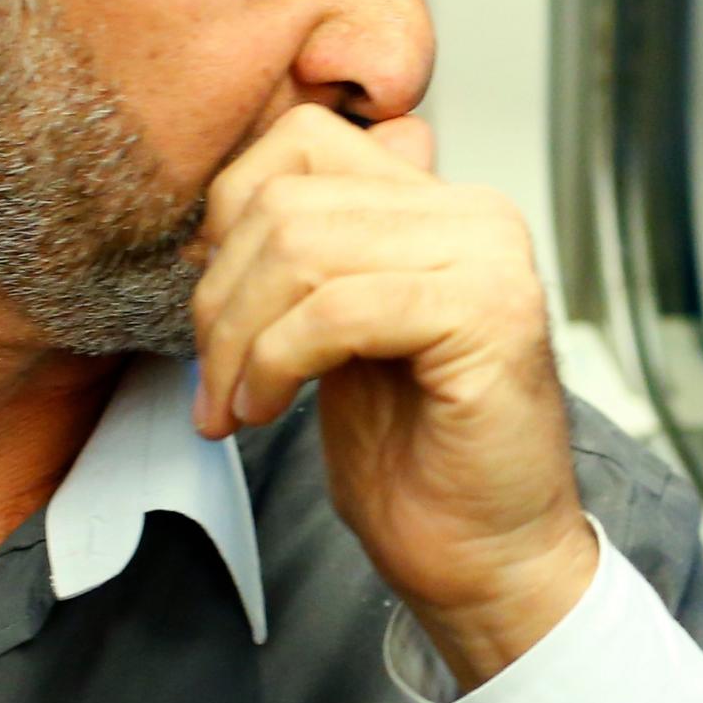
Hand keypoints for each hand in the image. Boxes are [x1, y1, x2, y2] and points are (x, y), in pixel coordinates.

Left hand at [192, 107, 597, 687]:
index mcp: (440, 206)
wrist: (484, 560)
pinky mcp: (487, 316)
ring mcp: (489, 259)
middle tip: (213, 383)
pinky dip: (277, 364)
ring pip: (301, 248)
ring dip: (240, 340)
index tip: (216, 310)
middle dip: (219, 298)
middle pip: (285, 200)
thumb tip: (218, 212)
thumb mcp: (334, 336)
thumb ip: (304, 258)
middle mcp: (475, 216)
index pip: (302, 141)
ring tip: (236, 406)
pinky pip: (336, 310)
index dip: (230, 217)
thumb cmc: (416, 463)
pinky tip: (271, 412)